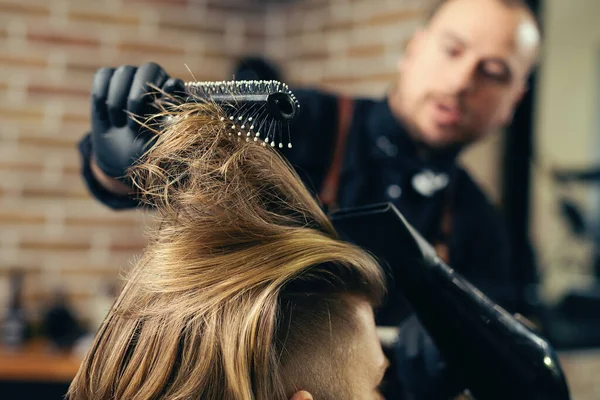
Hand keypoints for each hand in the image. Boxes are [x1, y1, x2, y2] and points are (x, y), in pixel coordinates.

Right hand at [90, 62, 184, 183]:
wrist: (121, 154)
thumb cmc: (146, 146)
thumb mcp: (160, 139)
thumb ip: (170, 117)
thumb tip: (174, 88)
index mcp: (172, 93)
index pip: (173, 83)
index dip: (166, 90)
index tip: (160, 105)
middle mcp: (153, 79)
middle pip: (148, 69)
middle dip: (138, 95)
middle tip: (132, 121)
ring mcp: (130, 76)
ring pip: (123, 72)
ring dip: (118, 100)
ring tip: (118, 124)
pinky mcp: (108, 79)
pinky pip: (103, 75)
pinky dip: (101, 96)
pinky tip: (105, 116)